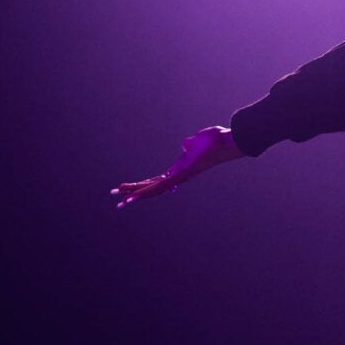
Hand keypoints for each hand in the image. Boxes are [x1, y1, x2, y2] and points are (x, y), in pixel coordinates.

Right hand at [111, 125, 245, 209]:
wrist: (225, 142)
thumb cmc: (213, 141)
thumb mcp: (195, 142)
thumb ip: (188, 144)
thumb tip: (187, 144)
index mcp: (180, 169)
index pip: (158, 180)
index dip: (145, 185)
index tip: (133, 192)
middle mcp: (178, 176)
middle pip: (152, 187)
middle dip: (135, 194)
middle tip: (119, 202)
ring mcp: (179, 177)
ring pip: (153, 190)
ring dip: (135, 195)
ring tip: (120, 203)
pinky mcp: (180, 176)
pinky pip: (159, 186)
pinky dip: (144, 193)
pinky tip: (132, 198)